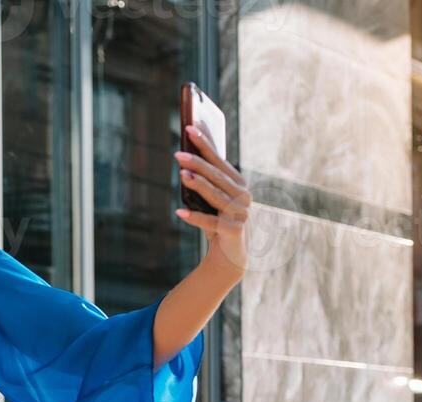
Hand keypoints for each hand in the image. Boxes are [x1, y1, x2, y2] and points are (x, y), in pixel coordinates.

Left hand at [175, 124, 250, 275]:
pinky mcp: (233, 230)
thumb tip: (184, 161)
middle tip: (178, 155)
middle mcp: (243, 196)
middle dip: (197, 163)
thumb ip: (205, 182)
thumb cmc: (219, 221)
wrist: (231, 254)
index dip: (205, 144)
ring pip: (215, 196)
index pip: (219, 160)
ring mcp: (240, 213)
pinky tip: (179, 212)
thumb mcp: (213, 200)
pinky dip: (195, 217)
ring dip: (197, 185)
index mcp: (239, 183)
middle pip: (216, 176)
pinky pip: (211, 222)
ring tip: (181, 176)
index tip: (190, 128)